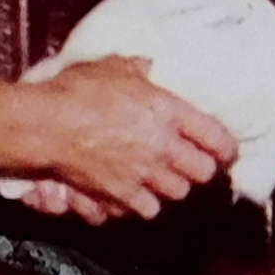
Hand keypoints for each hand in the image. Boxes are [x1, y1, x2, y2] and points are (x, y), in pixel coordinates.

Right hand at [25, 55, 237, 221]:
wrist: (48, 124)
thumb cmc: (77, 91)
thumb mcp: (112, 67)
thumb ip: (137, 69)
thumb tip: (149, 65)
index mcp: (167, 111)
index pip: (216, 137)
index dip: (226, 148)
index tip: (226, 152)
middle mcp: (163, 145)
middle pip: (202, 173)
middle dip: (199, 170)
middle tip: (191, 164)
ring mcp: (144, 173)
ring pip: (177, 193)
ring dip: (172, 187)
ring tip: (161, 177)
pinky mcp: (123, 194)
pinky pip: (148, 209)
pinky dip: (144, 204)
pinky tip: (136, 193)